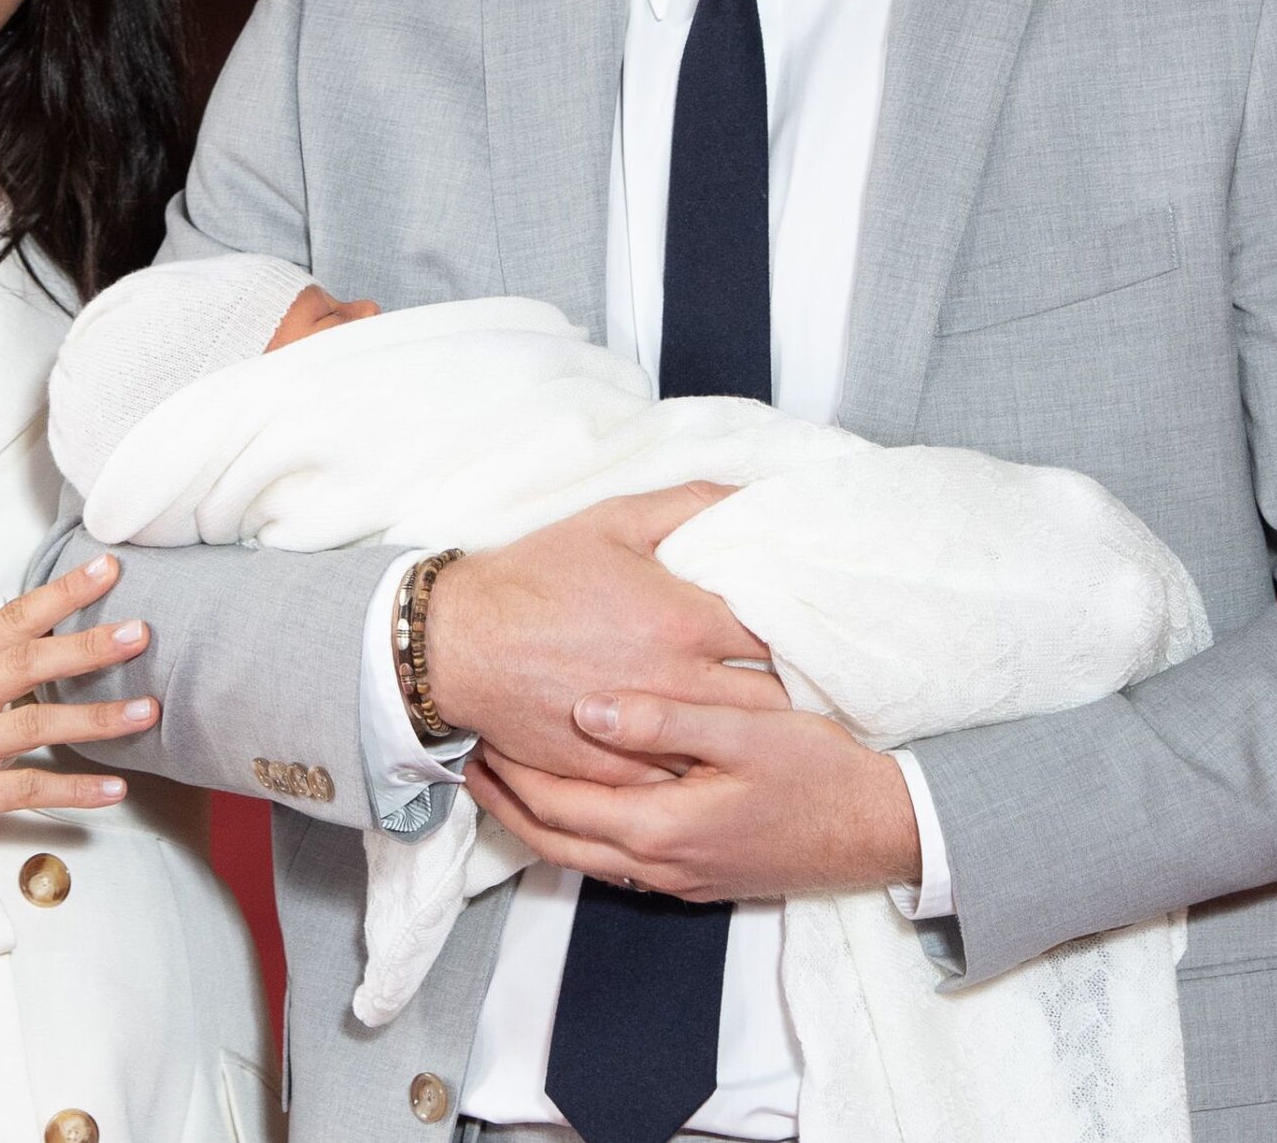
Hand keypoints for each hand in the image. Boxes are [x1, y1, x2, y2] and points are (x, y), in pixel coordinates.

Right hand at [0, 554, 158, 877]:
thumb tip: (25, 647)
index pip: (8, 620)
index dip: (59, 593)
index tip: (104, 570)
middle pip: (26, 662)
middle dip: (87, 644)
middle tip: (140, 631)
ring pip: (34, 725)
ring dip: (96, 719)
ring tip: (146, 712)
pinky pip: (25, 792)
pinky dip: (74, 790)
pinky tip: (114, 790)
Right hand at [427, 487, 789, 784]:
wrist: (461, 643)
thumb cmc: (537, 577)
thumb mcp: (614, 521)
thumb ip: (691, 503)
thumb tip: (753, 496)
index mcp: (685, 620)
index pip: (780, 635)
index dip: (804, 633)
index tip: (816, 630)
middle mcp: (677, 683)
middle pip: (771, 701)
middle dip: (794, 690)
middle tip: (806, 681)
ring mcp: (649, 735)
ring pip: (732, 748)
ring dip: (755, 735)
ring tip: (773, 724)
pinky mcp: (619, 771)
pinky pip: (684, 780)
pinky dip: (703, 768)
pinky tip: (715, 757)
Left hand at [466, 691, 921, 901]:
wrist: (880, 832)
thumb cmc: (820, 774)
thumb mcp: (745, 731)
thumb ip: (664, 720)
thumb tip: (586, 711)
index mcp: (660, 826)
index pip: (556, 805)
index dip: (510, 771)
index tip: (479, 731)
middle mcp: (659, 865)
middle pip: (553, 842)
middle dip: (506, 802)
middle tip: (471, 758)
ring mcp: (677, 879)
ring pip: (580, 858)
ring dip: (537, 820)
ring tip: (508, 776)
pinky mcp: (697, 878)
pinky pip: (614, 861)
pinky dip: (579, 832)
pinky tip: (578, 797)